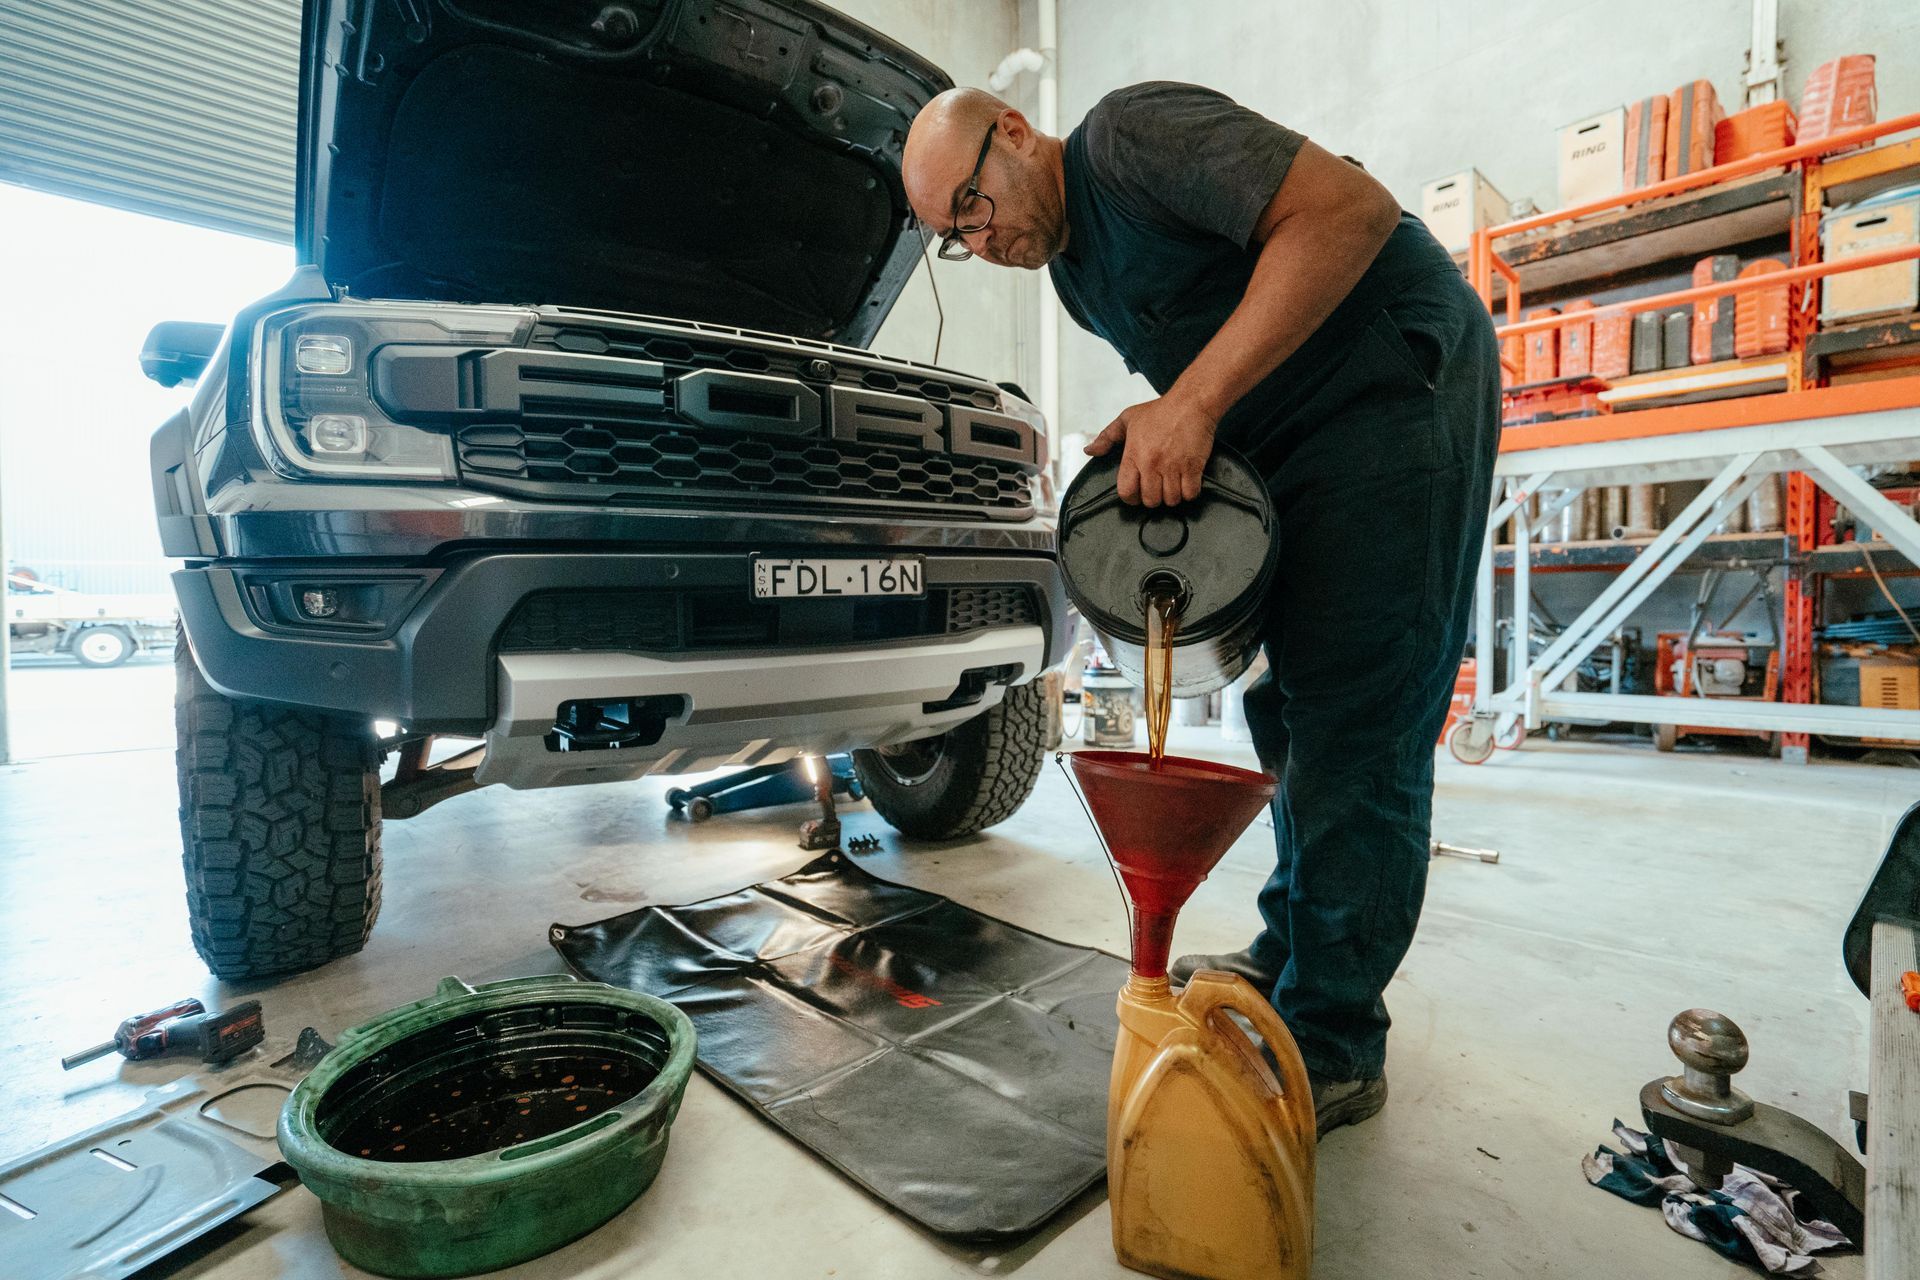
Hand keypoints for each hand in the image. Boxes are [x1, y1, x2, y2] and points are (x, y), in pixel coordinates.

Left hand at [1083, 391, 1217, 506]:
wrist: (1191, 402)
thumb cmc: (1161, 411)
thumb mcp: (1128, 419)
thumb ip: (1107, 437)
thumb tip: (1090, 451)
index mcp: (1134, 454)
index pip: (1126, 491)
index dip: (1131, 497)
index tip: (1137, 493)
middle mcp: (1152, 463)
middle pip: (1150, 500)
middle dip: (1153, 497)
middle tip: (1158, 487)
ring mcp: (1173, 466)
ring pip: (1171, 500)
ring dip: (1172, 496)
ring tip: (1172, 484)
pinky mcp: (1193, 467)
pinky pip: (1190, 494)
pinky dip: (1189, 492)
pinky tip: (1186, 482)